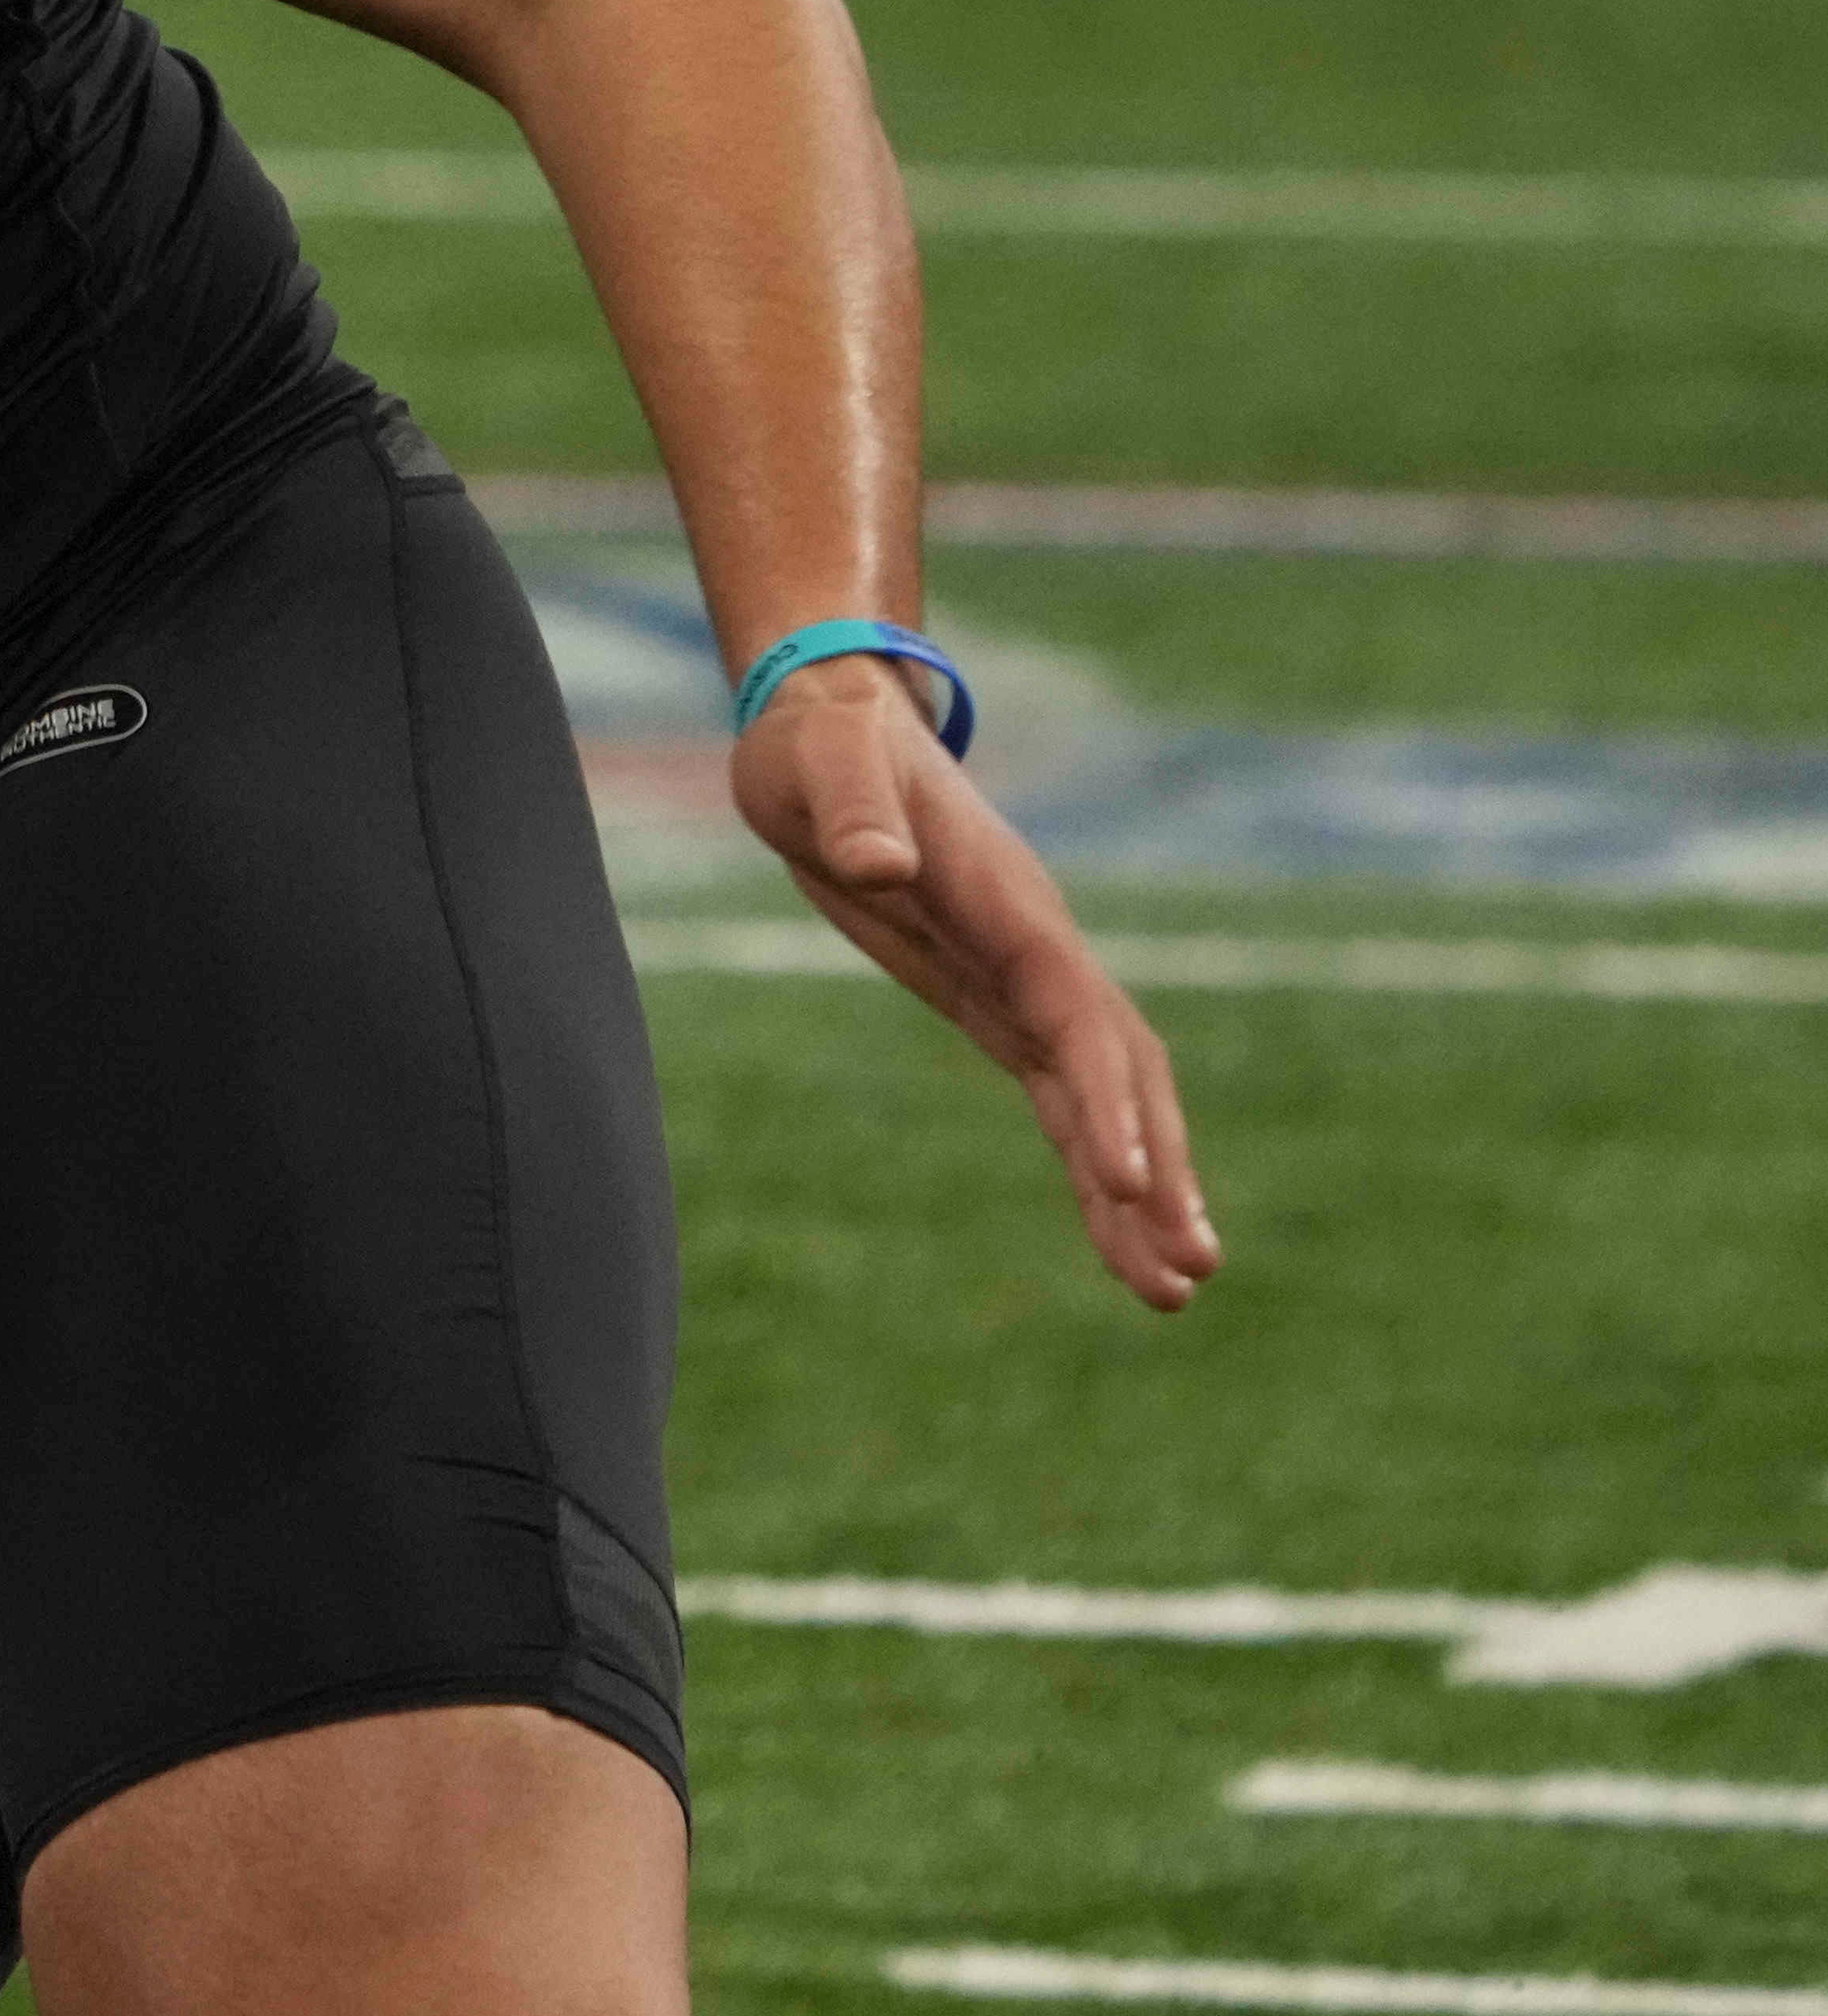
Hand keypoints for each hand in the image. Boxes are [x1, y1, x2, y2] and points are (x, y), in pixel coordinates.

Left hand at [733, 666, 1221, 1310]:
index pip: (1073, 1010)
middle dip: (1160, 1166)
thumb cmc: (825, 742)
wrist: (833, 722)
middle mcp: (1038, 949)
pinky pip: (1058, 1097)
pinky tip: (1116, 1241)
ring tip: (1174, 1293)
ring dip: (1140, 1192)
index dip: (1104, 1092)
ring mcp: (1024, 979)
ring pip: (1104, 1098)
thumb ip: (855, 810)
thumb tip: (876, 864)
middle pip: (1121, 1071)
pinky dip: (1091, 1168)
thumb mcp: (822, 763)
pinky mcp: (994, 1002)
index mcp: (1010, 903)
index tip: (1129, 1176)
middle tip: (1193, 1269)